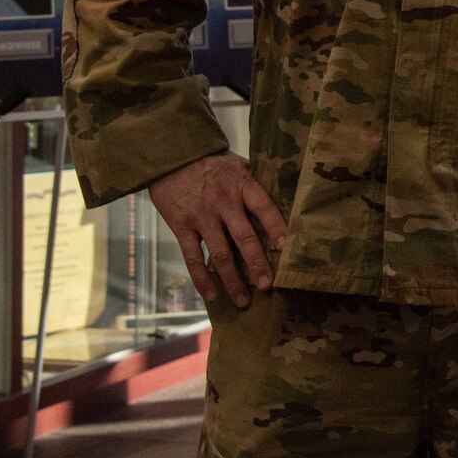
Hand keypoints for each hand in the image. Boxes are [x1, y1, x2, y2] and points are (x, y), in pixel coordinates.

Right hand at [146, 152, 287, 308]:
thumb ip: (255, 182)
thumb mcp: (237, 164)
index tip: (286, 249)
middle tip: (268, 285)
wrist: (170, 157)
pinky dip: (202, 278)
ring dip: (232, 280)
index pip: (264, 208)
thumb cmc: (210, 161)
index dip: (277, 228)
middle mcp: (223, 203)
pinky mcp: (182, 227)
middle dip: (257, 264)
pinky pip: (193, 257)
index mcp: (241, 186)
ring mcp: (202, 217)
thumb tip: (282, 196)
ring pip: (220, 254)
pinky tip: (211, 294)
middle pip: (244, 238)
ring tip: (243, 300)